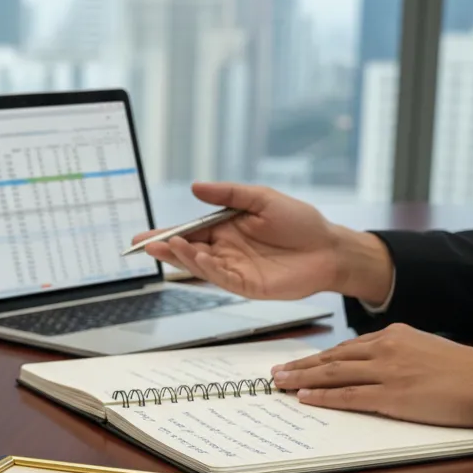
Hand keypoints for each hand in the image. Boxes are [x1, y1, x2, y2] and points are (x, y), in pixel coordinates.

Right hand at [134, 182, 394, 303]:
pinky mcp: (247, 285)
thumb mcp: (262, 198)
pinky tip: (199, 257)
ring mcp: (234, 270)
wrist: (329, 248)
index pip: (189, 232)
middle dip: (165, 249)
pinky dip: (207, 269)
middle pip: (188, 252)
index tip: (142, 236)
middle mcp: (225, 251)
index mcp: (225, 229)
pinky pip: (222, 278)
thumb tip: (195, 187)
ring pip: (201, 266)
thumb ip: (229, 195)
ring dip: (183, 258)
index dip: (166, 234)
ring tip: (169, 246)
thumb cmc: (299, 222)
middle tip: (144, 246)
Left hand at [270, 324, 472, 427]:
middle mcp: (386, 348)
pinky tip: (305, 397)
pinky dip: (324, 397)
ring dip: (302, 379)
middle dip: (302, 366)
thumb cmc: (465, 371)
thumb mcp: (426, 350)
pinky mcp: (393, 396)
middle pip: (332, 358)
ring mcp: (387, 372)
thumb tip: (375, 367)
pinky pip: (349, 396)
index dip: (320, 358)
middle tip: (276, 373)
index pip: (347, 348)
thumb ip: (399, 354)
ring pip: (334, 374)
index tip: (301, 363)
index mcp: (394, 335)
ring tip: (281, 384)